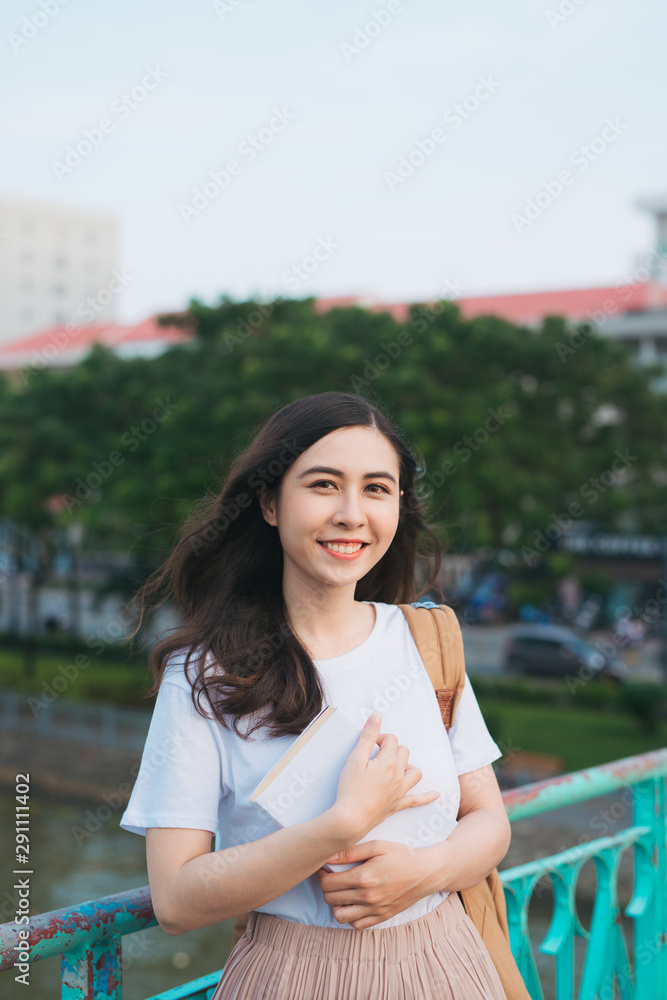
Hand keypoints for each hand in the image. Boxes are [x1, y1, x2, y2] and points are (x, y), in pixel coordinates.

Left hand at [315, 840, 438, 928]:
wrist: (426, 873)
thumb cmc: (401, 855)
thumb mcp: (377, 845)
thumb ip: (351, 851)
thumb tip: (328, 856)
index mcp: (364, 877)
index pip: (328, 883)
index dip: (321, 874)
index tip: (323, 867)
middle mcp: (367, 897)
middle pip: (330, 899)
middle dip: (325, 887)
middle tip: (330, 876)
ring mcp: (374, 910)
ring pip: (340, 916)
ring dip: (335, 904)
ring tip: (341, 891)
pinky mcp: (381, 917)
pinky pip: (356, 924)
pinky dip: (350, 916)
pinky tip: (353, 902)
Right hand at [330, 713, 439, 841]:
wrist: (350, 819)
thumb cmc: (350, 789)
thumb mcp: (355, 759)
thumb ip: (367, 736)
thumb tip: (376, 716)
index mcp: (388, 762)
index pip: (391, 739)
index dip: (379, 737)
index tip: (369, 743)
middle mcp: (398, 775)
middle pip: (403, 752)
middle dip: (392, 748)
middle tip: (376, 753)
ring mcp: (400, 791)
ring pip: (414, 772)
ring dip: (407, 765)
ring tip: (396, 765)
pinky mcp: (397, 805)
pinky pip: (417, 800)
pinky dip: (427, 797)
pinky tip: (436, 795)